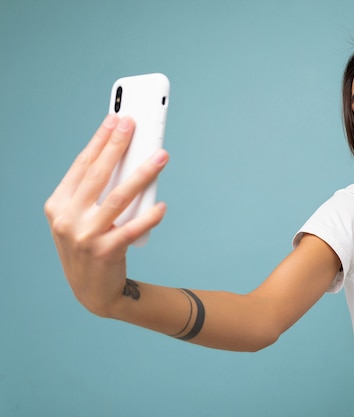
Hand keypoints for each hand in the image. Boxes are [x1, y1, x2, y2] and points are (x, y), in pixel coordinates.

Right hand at [44, 114, 168, 315]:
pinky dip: (149, 217)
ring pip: (119, 197)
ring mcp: (85, 236)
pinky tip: (162, 206)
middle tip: (135, 124)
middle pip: (98, 174)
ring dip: (142, 174)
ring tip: (161, 156)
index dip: (100, 140)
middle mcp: (67, 219)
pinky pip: (132, 229)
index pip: (82, 165)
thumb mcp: (82, 218)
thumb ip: (96, 193)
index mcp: (59, 205)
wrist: (92, 291)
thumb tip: (129, 159)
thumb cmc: (91, 246)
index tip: (115, 118)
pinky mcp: (105, 252)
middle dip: (117, 145)